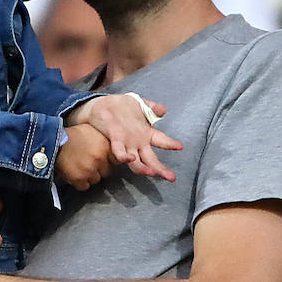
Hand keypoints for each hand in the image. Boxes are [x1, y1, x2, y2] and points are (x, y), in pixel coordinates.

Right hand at [57, 123, 112, 189]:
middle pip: (107, 172)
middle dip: (99, 169)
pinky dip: (80, 183)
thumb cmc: (71, 135)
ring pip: (96, 180)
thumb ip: (104, 140)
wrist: (53, 141)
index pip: (117, 161)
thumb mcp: (92, 131)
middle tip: (89, 163)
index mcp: (105, 146)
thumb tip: (115, 150)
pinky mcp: (79, 178)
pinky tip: (75, 173)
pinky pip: (84, 187)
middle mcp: (100, 158)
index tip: (105, 162)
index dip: (110, 161)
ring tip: (80, 167)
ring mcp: (90, 169)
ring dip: (89, 176)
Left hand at [67, 95, 183, 181]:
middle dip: (162, 169)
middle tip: (172, 177)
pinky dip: (125, 157)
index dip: (171, 144)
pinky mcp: (115, 140)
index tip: (180, 146)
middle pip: (152, 159)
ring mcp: (127, 144)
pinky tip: (130, 158)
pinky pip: (120, 152)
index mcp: (146, 134)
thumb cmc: (122, 106)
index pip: (162, 140)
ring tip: (152, 172)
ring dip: (145, 168)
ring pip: (138, 162)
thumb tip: (162, 109)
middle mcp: (138, 142)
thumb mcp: (140, 104)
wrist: (101, 106)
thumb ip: (152, 107)